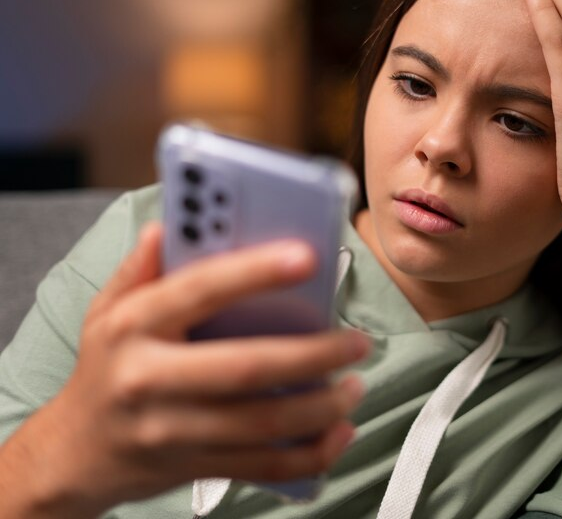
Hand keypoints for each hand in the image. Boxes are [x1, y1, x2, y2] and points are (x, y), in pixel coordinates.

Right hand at [0, 222, 369, 517]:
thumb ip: (141, 267)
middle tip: (358, 342)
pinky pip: (261, 467)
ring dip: (322, 407)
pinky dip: (310, 455)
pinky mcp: (191, 467)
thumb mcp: (106, 310)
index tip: (308, 255)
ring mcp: (170, 430)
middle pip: (246, 368)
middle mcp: (149, 378)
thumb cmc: (105, 369)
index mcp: (133, 327)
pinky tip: (338, 432)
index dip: (255, 271)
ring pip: (262, 423)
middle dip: (314, 355)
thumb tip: (172, 225)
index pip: (200, 290)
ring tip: (356, 385)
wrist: (73, 455)